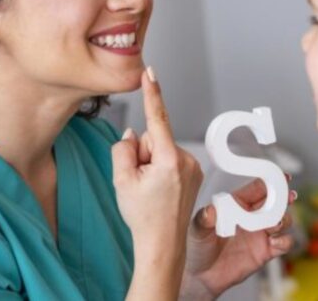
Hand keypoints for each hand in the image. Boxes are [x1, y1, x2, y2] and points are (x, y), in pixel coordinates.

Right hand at [112, 67, 203, 299]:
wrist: (162, 245)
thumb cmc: (142, 215)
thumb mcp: (122, 180)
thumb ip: (123, 150)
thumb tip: (134, 135)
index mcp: (168, 159)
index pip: (158, 118)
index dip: (152, 94)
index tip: (150, 72)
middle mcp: (186, 160)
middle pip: (154, 138)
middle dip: (143, 153)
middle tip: (140, 182)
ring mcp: (193, 167)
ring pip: (162, 149)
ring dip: (152, 163)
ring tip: (151, 190)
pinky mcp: (195, 173)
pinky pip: (170, 159)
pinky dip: (161, 169)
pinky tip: (160, 190)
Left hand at [180, 177, 296, 299]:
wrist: (202, 276)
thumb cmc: (198, 247)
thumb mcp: (197, 230)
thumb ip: (204, 219)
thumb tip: (210, 210)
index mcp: (237, 204)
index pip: (258, 188)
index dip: (271, 181)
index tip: (282, 177)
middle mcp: (252, 216)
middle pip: (275, 202)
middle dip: (284, 198)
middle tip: (288, 197)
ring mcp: (260, 234)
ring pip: (283, 220)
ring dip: (283, 219)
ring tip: (274, 224)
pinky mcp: (266, 251)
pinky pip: (284, 243)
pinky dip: (284, 241)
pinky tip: (274, 242)